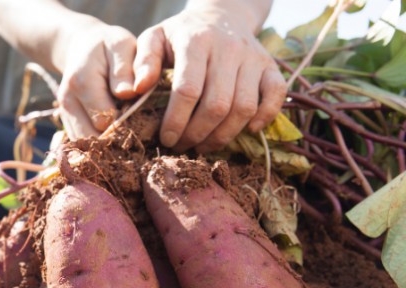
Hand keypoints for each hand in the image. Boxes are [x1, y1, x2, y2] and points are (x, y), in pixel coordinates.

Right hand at [55, 22, 138, 138]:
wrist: (82, 47)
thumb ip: (124, 69)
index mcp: (82, 82)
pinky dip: (100, 147)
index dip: (128, 124)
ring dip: (109, 147)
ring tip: (129, 138)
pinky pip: (83, 145)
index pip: (105, 119)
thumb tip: (129, 93)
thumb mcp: (121, 45)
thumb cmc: (108, 46)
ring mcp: (64, 114)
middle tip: (141, 133)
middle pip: (94, 138)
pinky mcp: (67, 123)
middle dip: (118, 140)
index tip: (146, 119)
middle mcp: (68, 102)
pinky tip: (117, 138)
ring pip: (86, 147)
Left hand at [133, 5, 285, 152]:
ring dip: (223, 135)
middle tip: (182, 146)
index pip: (188, 90)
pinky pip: (277, 96)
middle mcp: (229, 49)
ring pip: (244, 107)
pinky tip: (247, 131)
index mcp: (196, 42)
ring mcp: (253, 58)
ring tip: (203, 145)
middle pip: (217, 104)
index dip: (176, 121)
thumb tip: (136, 89)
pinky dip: (265, 117)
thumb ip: (142, 62)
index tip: (165, 138)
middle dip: (197, 134)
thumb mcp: (154, 38)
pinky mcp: (270, 66)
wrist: (221, 15)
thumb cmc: (181, 34)